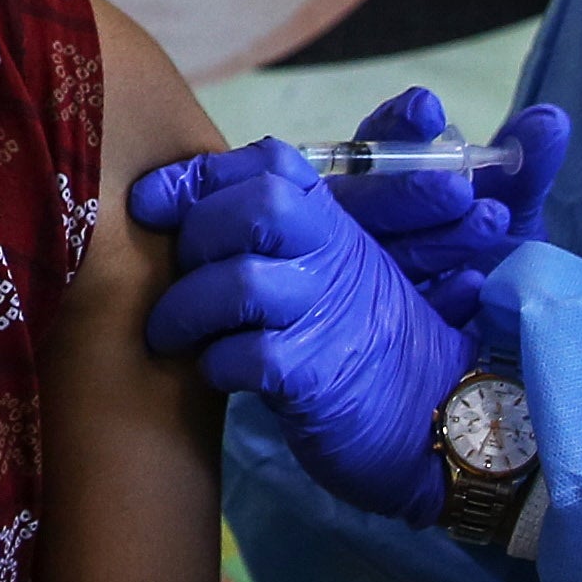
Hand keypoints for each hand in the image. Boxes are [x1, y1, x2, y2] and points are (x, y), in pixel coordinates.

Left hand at [129, 140, 466, 524]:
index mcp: (333, 223)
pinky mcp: (318, 376)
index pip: (270, 164)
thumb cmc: (356, 341)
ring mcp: (329, 315)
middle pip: (257, 207)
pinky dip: (214, 362)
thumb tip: (172, 209)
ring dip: (185, 309)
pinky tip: (213, 371)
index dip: (200, 174)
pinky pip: (247, 355)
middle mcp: (335, 256)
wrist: (431, 417)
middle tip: (170, 280)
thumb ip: (270, 235)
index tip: (151, 202)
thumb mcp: (325, 272)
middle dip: (195, 238)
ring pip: (242, 282)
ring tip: (168, 335)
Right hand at [332, 90, 572, 329]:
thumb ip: (527, 165)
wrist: (516, 317)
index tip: (428, 111)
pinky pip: (406, 313)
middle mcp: (364, 225)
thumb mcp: (516, 205)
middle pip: (365, 202)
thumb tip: (552, 118)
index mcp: (387, 181)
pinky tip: (473, 285)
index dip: (396, 125)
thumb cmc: (500, 247)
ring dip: (434, 241)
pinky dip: (440, 297)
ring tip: (488, 224)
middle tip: (459, 190)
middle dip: (409, 192)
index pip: (376, 145)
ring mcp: (369, 277)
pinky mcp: (392, 327)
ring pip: (385, 256)